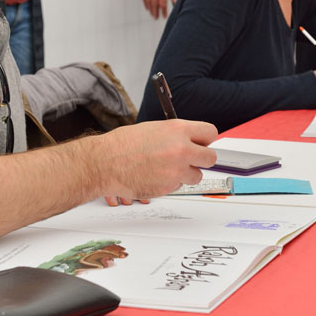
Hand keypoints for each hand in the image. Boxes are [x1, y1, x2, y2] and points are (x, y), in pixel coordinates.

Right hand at [96, 119, 217, 201]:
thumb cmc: (123, 145)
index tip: (201, 143)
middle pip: (211, 158)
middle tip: (191, 159)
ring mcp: (176, 170)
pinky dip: (171, 183)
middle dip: (202, 159)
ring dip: (186, 174)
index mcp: (178, 130)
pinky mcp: (169, 187)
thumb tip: (191, 140)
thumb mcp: (155, 129)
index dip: (206, 140)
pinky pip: (179, 186)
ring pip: (196, 176)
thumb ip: (176, 135)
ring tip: (166, 168)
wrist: (105, 163)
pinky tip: (155, 175)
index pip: (210, 133)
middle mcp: (181, 150)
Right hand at [142, 0, 177, 18]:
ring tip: (152, 15)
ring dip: (150, 10)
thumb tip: (175, 2)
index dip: (163, 11)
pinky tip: (147, 7)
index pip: (162, 4)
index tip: (164, 16)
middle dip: (156, 13)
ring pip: (149, 3)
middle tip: (157, 18)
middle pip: (154, 5)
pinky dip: (146, 4)